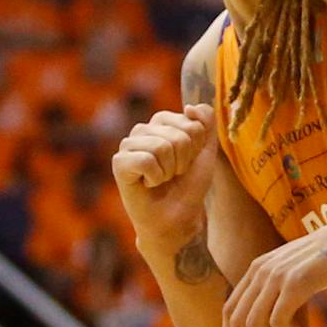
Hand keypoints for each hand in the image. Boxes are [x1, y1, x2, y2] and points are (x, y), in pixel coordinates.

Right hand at [111, 104, 217, 252]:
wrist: (176, 219)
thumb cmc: (188, 185)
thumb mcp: (206, 151)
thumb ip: (206, 122)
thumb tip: (189, 107)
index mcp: (163, 121)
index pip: (191, 123)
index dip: (196, 149)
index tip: (187, 162)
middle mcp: (143, 129)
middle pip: (178, 137)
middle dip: (183, 162)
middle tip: (173, 174)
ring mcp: (129, 144)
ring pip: (161, 147)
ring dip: (169, 171)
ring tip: (161, 179)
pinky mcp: (119, 162)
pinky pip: (145, 160)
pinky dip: (155, 177)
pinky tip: (148, 184)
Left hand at [222, 208, 326, 326]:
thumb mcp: (296, 268)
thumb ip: (279, 286)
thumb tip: (270, 319)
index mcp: (258, 267)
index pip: (230, 308)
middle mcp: (262, 269)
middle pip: (236, 320)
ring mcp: (278, 275)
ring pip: (253, 325)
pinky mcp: (297, 282)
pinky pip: (279, 320)